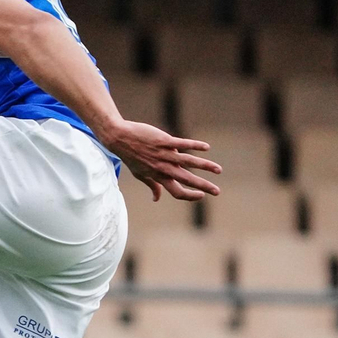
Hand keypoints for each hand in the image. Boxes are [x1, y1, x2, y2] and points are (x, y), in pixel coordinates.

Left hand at [101, 120, 220, 200]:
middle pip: (186, 180)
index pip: (176, 192)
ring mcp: (164, 154)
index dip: (189, 196)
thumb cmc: (130, 157)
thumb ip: (152, 186)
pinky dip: (195, 146)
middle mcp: (163, 167)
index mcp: (158, 176)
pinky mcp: (164, 141)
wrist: (119, 138)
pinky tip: (207, 147)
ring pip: (188, 162)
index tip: (201, 196)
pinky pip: (183, 144)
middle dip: (203, 186)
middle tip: (217, 192)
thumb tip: (156, 199)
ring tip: (218, 170)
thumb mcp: (140, 174)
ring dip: (205, 166)